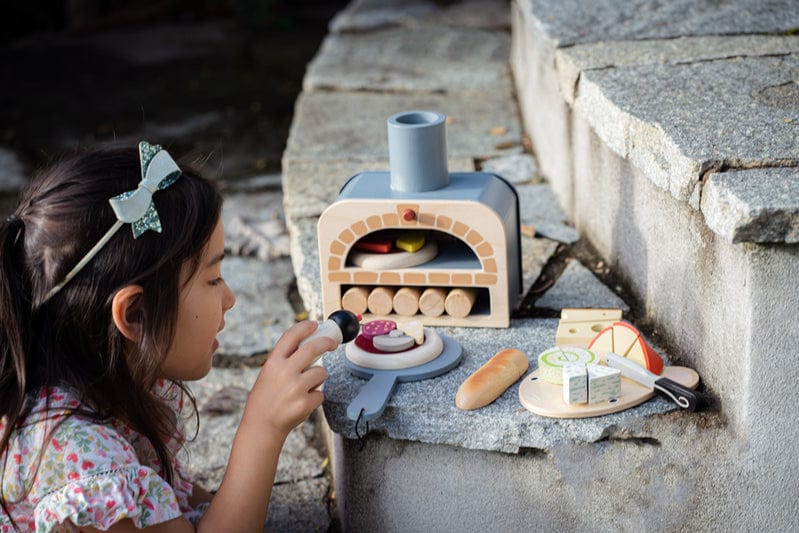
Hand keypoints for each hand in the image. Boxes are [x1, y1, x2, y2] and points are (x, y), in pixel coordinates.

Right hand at [244, 321, 333, 438]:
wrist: (261, 427)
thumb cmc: (265, 399)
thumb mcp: (268, 374)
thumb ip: (285, 361)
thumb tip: (309, 346)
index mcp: (273, 363)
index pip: (291, 336)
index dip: (304, 327)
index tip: (314, 324)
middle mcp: (285, 372)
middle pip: (313, 348)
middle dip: (326, 342)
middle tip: (333, 343)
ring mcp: (296, 387)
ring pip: (321, 372)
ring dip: (317, 379)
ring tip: (303, 390)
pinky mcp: (305, 402)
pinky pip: (320, 393)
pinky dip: (315, 398)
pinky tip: (301, 403)